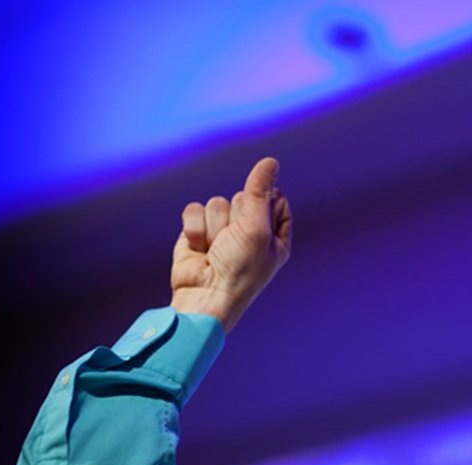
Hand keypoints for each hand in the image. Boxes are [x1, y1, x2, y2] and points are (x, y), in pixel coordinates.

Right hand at [170, 157, 291, 332]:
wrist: (203, 296)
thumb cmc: (239, 270)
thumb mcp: (256, 228)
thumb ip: (260, 192)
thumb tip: (270, 161)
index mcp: (275, 235)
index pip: (276, 199)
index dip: (266, 203)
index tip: (258, 222)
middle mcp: (250, 232)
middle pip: (244, 196)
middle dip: (236, 217)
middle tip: (234, 243)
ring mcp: (222, 231)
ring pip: (217, 202)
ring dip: (214, 226)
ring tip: (215, 250)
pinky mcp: (197, 231)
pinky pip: (194, 209)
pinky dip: (195, 228)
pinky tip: (198, 248)